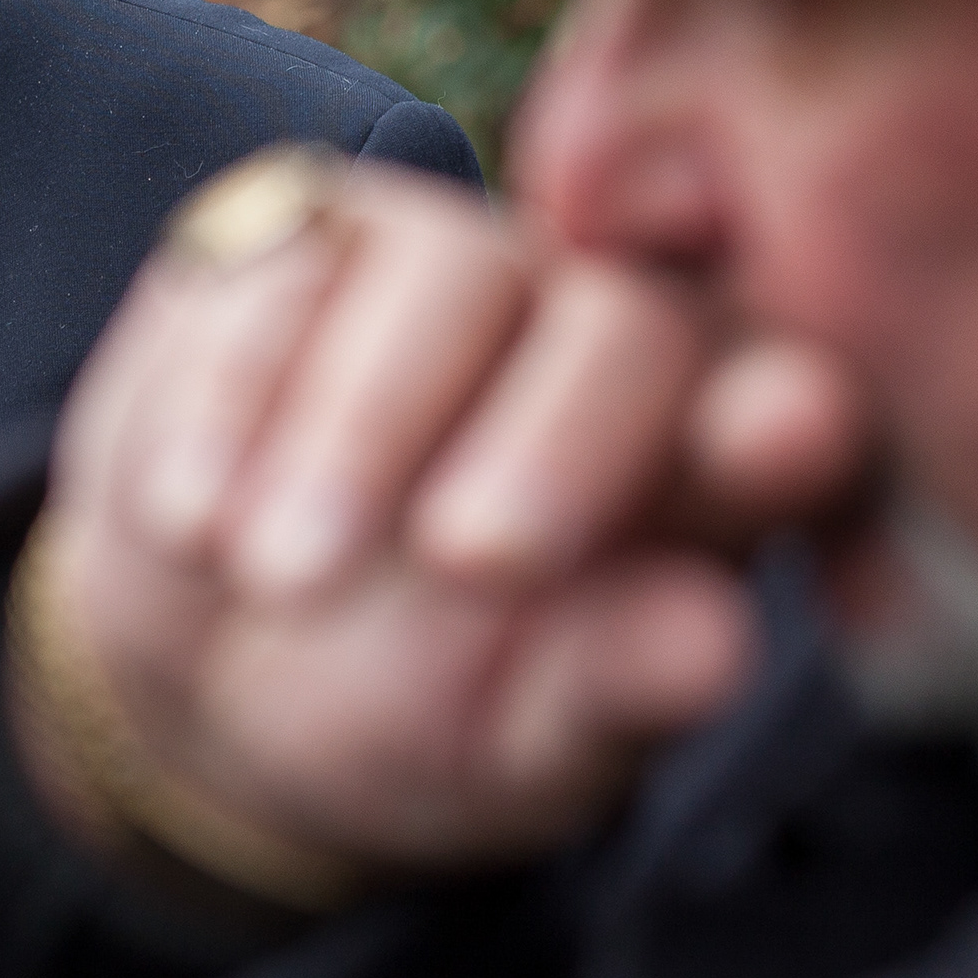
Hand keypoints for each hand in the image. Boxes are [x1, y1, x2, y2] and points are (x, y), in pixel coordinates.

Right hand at [18, 152, 865, 897]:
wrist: (211, 672)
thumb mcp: (516, 741)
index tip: (785, 441)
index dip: (784, 414)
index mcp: (709, 449)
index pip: (783, 404)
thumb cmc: (420, 705)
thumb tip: (715, 647)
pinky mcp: (287, 236)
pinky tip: (191, 520)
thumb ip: (613, 689)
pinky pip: (270, 271)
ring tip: (285, 576)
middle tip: (475, 563)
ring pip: (439, 274)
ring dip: (359, 428)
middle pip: (619, 325)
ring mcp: (444, 259)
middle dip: (556, 440)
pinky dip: (228, 402)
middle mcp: (596, 322)